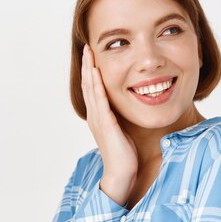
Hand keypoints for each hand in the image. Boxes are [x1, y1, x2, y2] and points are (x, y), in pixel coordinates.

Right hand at [81, 44, 136, 205]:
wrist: (123, 174)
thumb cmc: (127, 155)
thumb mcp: (124, 129)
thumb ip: (123, 116)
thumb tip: (134, 102)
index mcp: (99, 116)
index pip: (93, 88)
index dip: (91, 70)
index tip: (92, 54)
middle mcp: (95, 116)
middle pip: (88, 85)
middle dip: (87, 65)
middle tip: (87, 47)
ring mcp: (98, 120)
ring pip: (90, 89)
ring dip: (89, 70)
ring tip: (89, 53)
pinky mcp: (105, 125)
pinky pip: (100, 101)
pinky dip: (97, 85)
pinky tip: (96, 73)